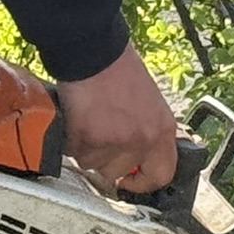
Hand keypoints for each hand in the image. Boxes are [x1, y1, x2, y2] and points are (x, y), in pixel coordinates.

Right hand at [57, 44, 179, 194]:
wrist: (94, 51)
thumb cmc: (118, 70)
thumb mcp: (149, 103)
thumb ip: (146, 132)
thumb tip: (138, 158)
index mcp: (162, 129)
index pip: (162, 174)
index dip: (142, 183)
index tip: (129, 180)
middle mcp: (143, 139)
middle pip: (118, 172)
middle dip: (104, 160)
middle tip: (98, 136)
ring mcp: (116, 140)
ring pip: (92, 164)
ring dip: (86, 148)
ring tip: (88, 120)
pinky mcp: (90, 137)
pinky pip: (74, 152)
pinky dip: (70, 139)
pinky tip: (77, 117)